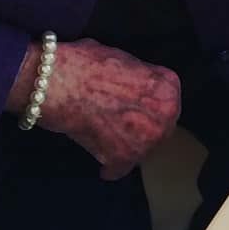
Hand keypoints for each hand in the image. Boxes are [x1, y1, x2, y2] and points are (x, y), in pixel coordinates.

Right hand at [31, 38, 180, 179]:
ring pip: (142, 151)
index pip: (167, 105)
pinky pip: (120, 170)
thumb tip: (135, 86)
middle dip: (142, 131)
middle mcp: (165, 113)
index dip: (150, 110)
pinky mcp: (124, 157)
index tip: (139, 114)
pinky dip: (110, 169)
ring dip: (127, 150)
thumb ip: (140, 79)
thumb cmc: (87, 64)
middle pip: (160, 130)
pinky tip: (103, 167)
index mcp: (168, 87)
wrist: (60, 81)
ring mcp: (147, 137)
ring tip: (110, 145)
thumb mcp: (125, 59)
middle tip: (124, 130)